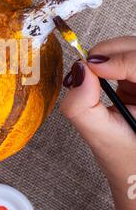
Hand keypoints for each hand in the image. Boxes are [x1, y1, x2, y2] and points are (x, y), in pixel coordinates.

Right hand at [61, 36, 135, 209]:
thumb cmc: (126, 159)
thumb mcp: (100, 135)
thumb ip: (81, 105)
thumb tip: (78, 71)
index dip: (117, 60)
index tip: (91, 66)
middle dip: (111, 54)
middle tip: (90, 69)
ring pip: (130, 49)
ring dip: (111, 58)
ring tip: (100, 79)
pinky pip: (127, 58)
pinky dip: (111, 63)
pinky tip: (108, 81)